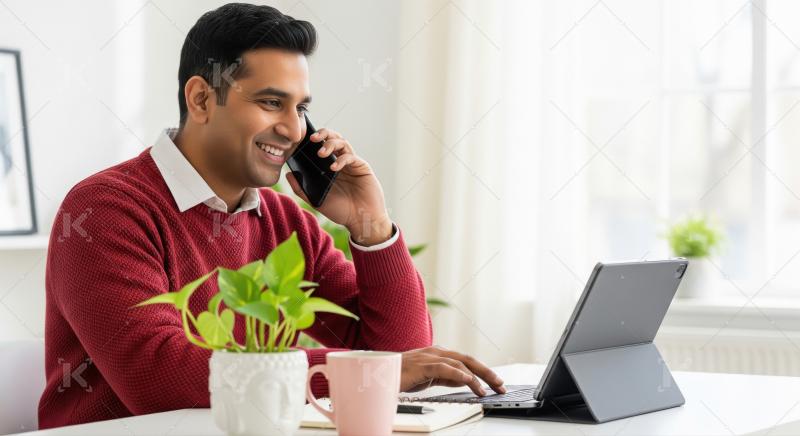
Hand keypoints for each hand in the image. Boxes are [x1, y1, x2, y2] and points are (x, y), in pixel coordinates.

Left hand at [285, 127, 391, 245]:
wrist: (360, 220)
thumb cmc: (341, 211)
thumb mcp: (316, 201)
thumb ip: (301, 189)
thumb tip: (288, 174)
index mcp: (329, 167)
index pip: (321, 146)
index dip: (313, 139)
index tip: (302, 139)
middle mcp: (340, 162)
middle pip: (333, 138)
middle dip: (323, 134)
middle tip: (312, 138)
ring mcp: (351, 164)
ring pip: (342, 143)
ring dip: (331, 144)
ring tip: (321, 153)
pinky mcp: (362, 167)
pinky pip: (351, 157)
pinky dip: (341, 160)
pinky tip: (334, 168)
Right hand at [400, 346, 505, 395]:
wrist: (379, 373)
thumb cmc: (401, 375)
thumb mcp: (429, 377)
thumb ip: (446, 377)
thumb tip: (465, 380)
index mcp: (439, 354)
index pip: (467, 361)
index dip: (484, 371)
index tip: (496, 383)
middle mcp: (436, 352)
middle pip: (468, 359)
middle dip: (487, 372)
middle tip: (500, 384)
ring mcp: (429, 357)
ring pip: (459, 363)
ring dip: (476, 377)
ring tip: (485, 389)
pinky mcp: (422, 365)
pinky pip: (444, 368)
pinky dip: (458, 374)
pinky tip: (468, 380)